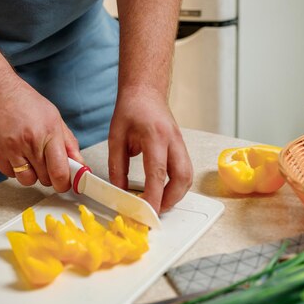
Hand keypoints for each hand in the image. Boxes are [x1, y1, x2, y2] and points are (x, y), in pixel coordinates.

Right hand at [0, 79, 82, 191]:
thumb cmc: (27, 103)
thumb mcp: (55, 119)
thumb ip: (69, 144)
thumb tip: (79, 166)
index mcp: (49, 133)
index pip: (59, 171)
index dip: (64, 183)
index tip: (65, 183)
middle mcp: (30, 142)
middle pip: (44, 179)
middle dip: (49, 175)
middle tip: (47, 162)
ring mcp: (11, 148)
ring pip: (27, 180)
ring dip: (32, 174)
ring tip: (30, 158)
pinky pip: (10, 174)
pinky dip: (15, 169)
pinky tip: (16, 154)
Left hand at [108, 87, 192, 212]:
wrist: (146, 91)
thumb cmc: (131, 109)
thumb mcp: (116, 137)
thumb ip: (117, 166)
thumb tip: (120, 191)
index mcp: (155, 136)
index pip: (158, 173)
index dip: (155, 196)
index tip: (148, 212)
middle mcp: (173, 141)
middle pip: (182, 178)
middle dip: (170, 199)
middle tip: (154, 211)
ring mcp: (181, 144)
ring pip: (187, 176)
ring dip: (176, 194)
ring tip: (158, 203)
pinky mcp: (182, 147)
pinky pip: (185, 171)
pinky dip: (177, 185)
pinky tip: (164, 191)